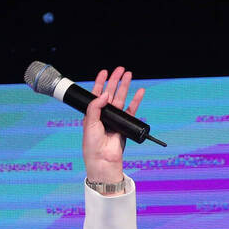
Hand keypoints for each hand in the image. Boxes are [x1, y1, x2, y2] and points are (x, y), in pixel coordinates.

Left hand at [82, 66, 144, 185]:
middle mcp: (103, 115)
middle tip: (120, 69)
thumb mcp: (89, 122)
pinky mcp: (125, 124)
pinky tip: (139, 91)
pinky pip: (131, 109)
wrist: (102, 159)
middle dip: (114, 80)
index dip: (100, 82)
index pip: (96, 94)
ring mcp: (114, 118)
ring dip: (125, 86)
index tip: (104, 72)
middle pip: (110, 93)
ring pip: (121, 98)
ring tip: (128, 74)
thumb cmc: (92, 144)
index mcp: (92, 114)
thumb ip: (95, 106)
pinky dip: (136, 100)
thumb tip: (105, 94)